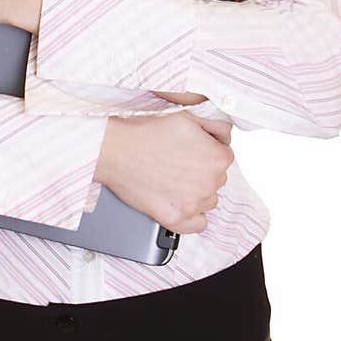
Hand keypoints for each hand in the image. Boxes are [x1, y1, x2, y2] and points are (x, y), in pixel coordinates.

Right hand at [94, 111, 233, 233]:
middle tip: (177, 161)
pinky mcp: (176, 218)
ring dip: (195, 191)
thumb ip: (216, 124)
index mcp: (217, 157)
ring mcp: (193, 203)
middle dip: (201, 171)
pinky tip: (178, 201)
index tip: (190, 150)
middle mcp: (210, 183)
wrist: (114, 148)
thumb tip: (226, 135)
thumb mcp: (187, 115)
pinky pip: (198, 224)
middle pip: (216, 179)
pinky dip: (191, 215)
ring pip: (207, 200)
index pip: (223, 157)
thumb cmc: (145, 130)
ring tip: (172, 178)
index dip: (206, 151)